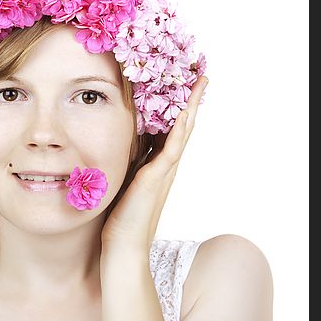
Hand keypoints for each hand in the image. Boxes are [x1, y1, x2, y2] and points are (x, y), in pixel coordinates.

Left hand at [100, 76, 208, 254]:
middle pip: (183, 125)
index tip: (182, 82)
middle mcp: (165, 166)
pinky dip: (179, 131)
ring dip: (191, 106)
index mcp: (156, 165)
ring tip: (200, 82)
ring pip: (182, 132)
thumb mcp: (122, 181)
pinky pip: (171, 150)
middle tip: (201, 74)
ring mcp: (163, 172)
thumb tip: (118, 143)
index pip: (171, 128)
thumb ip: (126, 162)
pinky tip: (184, 113)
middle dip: (191, 99)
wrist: (123, 247)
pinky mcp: (155, 180)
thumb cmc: (120, 218)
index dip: (178, 105)